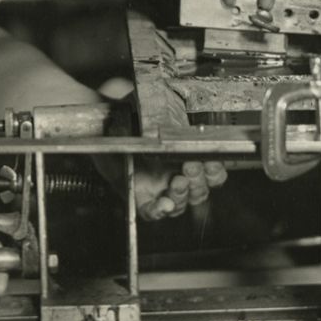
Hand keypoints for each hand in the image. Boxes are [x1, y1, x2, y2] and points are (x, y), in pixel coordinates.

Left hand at [96, 79, 227, 220]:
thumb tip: (177, 111)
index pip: (213, 172)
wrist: (104, 128)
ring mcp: (160, 189)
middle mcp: (178, 175)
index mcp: (187, 156)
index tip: (211, 161)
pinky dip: (159, 210)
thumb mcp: (153, 109)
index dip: (215, 170)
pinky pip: (152, 211)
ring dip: (182, 194)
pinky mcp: (140, 198)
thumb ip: (167, 111)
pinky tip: (163, 205)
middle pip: (200, 190)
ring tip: (177, 181)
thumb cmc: (132, 116)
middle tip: (191, 166)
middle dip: (199, 179)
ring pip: (181, 202)